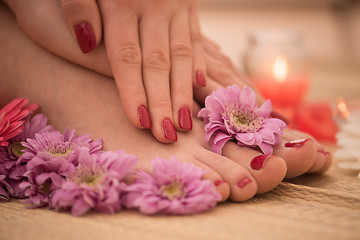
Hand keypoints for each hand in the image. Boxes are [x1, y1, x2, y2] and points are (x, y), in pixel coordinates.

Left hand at [61, 0, 206, 142]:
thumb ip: (78, 5)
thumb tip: (86, 41)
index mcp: (121, 3)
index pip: (127, 58)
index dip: (134, 92)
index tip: (141, 123)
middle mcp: (152, 7)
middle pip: (158, 64)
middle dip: (162, 102)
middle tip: (167, 136)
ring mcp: (174, 6)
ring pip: (181, 56)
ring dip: (183, 92)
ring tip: (186, 123)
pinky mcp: (188, 4)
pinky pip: (195, 38)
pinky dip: (198, 63)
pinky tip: (199, 86)